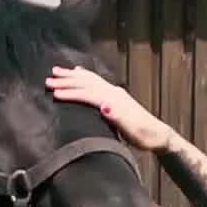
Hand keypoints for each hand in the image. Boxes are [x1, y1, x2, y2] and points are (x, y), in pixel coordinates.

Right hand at [46, 65, 173, 151]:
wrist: (158, 135)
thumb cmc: (144, 136)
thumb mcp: (132, 130)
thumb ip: (117, 117)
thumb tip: (103, 106)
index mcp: (115, 100)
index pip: (89, 94)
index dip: (71, 93)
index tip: (54, 93)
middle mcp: (114, 92)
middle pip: (87, 83)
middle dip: (67, 81)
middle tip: (48, 80)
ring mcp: (115, 92)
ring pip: (90, 79)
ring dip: (72, 75)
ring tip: (56, 70)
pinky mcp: (116, 95)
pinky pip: (96, 80)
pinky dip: (84, 74)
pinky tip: (78, 71)